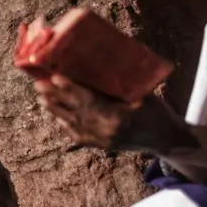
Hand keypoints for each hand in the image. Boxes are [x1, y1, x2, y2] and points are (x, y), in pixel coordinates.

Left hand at [33, 75, 178, 151]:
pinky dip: (66, 124)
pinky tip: (57, 115)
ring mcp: (102, 141)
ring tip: (41, 97)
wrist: (167, 140)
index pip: (87, 99)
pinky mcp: (101, 147)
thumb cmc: (157, 112)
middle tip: (38, 84)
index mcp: (117, 116)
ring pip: (72, 124)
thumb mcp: (143, 94)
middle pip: (74, 111)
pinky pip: (77, 135)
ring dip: (55, 110)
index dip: (69, 88)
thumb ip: (123, 84)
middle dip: (55, 97)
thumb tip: (104, 60)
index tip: (54, 76)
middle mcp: (106, 130)